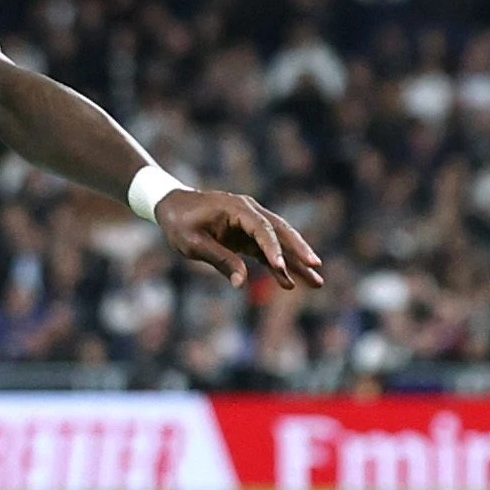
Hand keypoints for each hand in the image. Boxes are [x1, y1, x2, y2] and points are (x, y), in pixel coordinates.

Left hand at [155, 188, 325, 289]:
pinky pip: (267, 251)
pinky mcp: (248, 235)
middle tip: (316, 266)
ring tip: (316, 281)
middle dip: (299, 250)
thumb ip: (219, 260)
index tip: (280, 267)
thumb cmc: (179, 223)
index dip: (272, 248)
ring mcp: (251, 223)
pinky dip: (278, 265)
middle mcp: (250, 212)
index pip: (261, 228)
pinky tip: (290, 282)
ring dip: (296, 261)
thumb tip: (241, 283)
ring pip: (279, 241)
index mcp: (236, 208)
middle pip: (280, 231)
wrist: (172, 206)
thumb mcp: (193, 243)